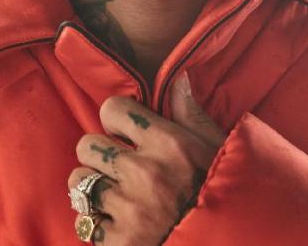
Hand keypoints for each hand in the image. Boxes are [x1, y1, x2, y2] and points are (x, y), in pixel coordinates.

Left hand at [68, 71, 226, 244]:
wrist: (229, 242)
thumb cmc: (223, 193)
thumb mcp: (217, 150)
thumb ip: (191, 115)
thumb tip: (179, 78)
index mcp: (169, 144)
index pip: (112, 109)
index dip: (115, 120)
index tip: (123, 133)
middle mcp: (145, 172)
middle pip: (87, 144)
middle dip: (99, 154)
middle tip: (116, 166)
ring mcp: (129, 208)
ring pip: (78, 181)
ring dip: (92, 188)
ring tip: (113, 194)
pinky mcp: (119, 240)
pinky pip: (84, 221)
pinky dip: (96, 223)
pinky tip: (117, 222)